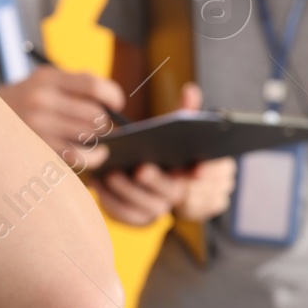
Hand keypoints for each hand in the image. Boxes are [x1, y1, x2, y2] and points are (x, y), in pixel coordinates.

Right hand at [0, 65, 125, 169]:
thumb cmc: (27, 99)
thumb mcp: (44, 81)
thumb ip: (76, 87)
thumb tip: (113, 107)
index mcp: (46, 78)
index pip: (92, 85)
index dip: (113, 95)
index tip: (117, 104)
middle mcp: (41, 100)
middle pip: (94, 115)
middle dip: (106, 123)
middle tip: (104, 126)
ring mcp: (37, 126)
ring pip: (89, 137)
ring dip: (99, 141)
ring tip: (98, 140)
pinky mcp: (37, 148)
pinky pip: (77, 157)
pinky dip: (91, 158)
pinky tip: (92, 154)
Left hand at [95, 83, 234, 224]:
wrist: (146, 184)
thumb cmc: (162, 150)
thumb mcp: (175, 132)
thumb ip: (185, 113)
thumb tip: (191, 89)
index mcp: (196, 174)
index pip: (208, 178)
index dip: (204, 174)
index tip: (192, 168)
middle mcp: (182, 195)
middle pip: (174, 192)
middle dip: (158, 181)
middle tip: (141, 168)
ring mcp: (161, 208)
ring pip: (149, 207)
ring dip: (130, 192)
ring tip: (111, 175)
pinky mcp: (139, 218)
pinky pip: (128, 216)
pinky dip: (112, 203)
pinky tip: (98, 186)